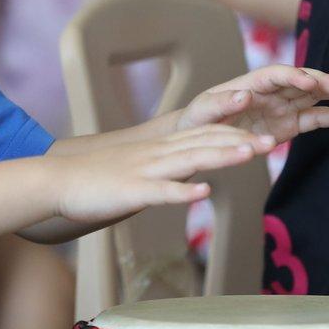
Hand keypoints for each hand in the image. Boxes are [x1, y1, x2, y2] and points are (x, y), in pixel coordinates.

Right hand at [50, 126, 263, 226]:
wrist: (56, 181)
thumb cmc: (95, 181)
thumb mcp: (138, 170)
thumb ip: (167, 172)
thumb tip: (195, 178)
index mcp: (159, 149)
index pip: (204, 136)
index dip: (235, 134)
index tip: (264, 135)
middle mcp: (156, 155)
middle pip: (204, 143)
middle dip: (240, 142)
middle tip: (272, 142)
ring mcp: (144, 171)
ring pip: (189, 161)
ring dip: (222, 156)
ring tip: (252, 154)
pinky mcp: (129, 191)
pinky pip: (160, 192)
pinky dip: (183, 193)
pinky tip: (204, 194)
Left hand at [176, 64, 328, 149]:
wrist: (199, 137)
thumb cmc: (198, 119)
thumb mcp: (202, 110)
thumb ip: (221, 103)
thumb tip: (243, 94)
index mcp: (251, 83)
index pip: (276, 75)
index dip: (293, 76)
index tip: (309, 81)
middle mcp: (271, 91)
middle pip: (300, 81)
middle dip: (322, 80)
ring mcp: (282, 107)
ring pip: (312, 96)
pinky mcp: (289, 125)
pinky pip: (313, 118)